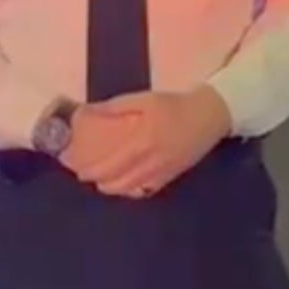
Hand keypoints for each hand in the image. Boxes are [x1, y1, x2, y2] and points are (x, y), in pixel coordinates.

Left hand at [70, 88, 233, 198]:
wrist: (210, 115)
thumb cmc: (174, 105)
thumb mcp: (144, 99)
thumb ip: (116, 107)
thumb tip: (89, 112)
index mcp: (143, 140)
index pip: (112, 164)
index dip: (94, 171)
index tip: (79, 171)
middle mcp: (152, 161)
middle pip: (119, 181)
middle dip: (100, 182)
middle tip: (86, 176)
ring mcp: (163, 172)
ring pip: (132, 189)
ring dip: (113, 188)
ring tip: (101, 182)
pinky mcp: (172, 176)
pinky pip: (147, 190)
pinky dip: (132, 190)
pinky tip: (124, 185)